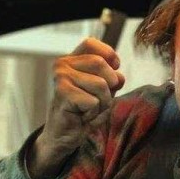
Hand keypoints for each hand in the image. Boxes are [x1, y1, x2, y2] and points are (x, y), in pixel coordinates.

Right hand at [28, 37, 124, 178]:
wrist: (65, 134)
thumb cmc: (84, 109)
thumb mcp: (104, 89)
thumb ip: (112, 77)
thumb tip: (118, 76)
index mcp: (71, 59)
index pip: (91, 43)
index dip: (108, 55)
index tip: (112, 70)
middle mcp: (62, 64)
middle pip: (101, 64)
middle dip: (109, 86)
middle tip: (98, 100)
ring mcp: (60, 78)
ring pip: (101, 85)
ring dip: (102, 103)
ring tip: (89, 109)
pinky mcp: (62, 94)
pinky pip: (94, 102)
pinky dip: (94, 114)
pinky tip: (82, 116)